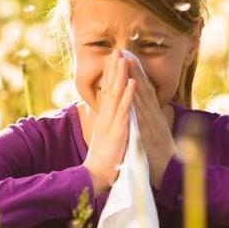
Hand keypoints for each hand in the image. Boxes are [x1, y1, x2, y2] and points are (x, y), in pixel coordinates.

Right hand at [82, 50, 135, 194]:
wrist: (96, 176)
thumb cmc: (103, 161)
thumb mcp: (105, 139)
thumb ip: (107, 126)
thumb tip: (108, 119)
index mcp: (104, 119)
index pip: (107, 92)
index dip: (110, 75)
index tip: (112, 60)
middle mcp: (106, 117)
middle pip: (110, 88)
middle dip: (113, 69)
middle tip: (116, 51)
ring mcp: (111, 122)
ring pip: (116, 94)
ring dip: (120, 75)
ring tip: (124, 59)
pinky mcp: (118, 130)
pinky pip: (125, 109)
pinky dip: (129, 94)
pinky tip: (132, 82)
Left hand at [125, 55, 177, 189]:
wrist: (171, 173)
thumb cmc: (160, 156)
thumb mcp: (154, 134)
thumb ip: (149, 121)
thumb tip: (144, 111)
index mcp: (154, 116)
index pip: (144, 91)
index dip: (136, 74)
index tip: (128, 58)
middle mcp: (154, 116)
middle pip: (144, 89)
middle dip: (134, 70)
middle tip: (125, 52)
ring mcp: (153, 123)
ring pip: (143, 98)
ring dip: (135, 79)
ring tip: (127, 63)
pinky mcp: (151, 134)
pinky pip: (143, 116)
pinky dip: (138, 102)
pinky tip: (132, 90)